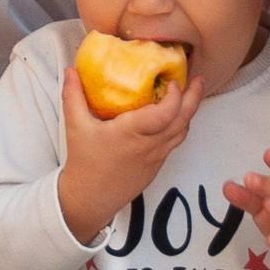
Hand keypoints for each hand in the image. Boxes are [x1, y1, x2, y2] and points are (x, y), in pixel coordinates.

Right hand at [56, 67, 205, 243]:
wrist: (90, 199)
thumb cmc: (84, 163)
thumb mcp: (76, 127)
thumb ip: (73, 96)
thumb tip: (72, 70)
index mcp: (131, 134)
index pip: (165, 113)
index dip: (175, 96)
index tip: (173, 81)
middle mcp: (149, 145)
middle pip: (183, 120)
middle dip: (194, 97)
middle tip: (198, 79)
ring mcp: (156, 156)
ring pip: (183, 132)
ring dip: (190, 111)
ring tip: (191, 92)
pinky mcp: (158, 164)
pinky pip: (175, 141)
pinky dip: (180, 124)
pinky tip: (176, 114)